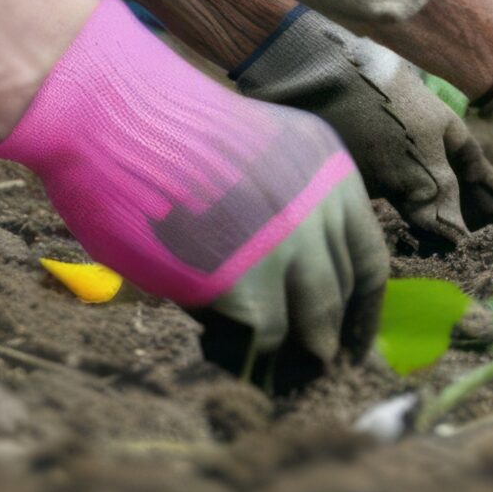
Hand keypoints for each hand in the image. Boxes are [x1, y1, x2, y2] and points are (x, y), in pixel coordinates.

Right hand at [0, 0, 387, 378]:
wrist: (122, 119)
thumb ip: (285, 201)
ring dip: (293, 356)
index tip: (352, 339)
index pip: (369, 255)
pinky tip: (222, 351)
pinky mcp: (248, 283)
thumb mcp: (258, 152)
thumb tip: (292, 269)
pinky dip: (249, 357)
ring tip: (271, 372)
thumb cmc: (167, 131)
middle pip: (343, 293)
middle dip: (329, 337)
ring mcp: (290, 246)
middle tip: (310, 367)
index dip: (362, 305)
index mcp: (331, 171)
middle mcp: (323, 207)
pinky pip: (265, 339)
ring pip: (312, 324)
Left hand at [231, 7, 492, 249]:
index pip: (479, 173)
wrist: (317, 83)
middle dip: (470, 217)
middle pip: (454, 187)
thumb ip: (439, 198)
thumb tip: (456, 236)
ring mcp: (393, 158)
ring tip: (447, 256)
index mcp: (448, 135)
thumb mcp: (418, 160)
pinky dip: (405, 222)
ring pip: (422, 198)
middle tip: (485, 250)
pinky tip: (408, 241)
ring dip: (435, 224)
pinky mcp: (361, 171)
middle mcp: (424, 147)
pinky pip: (393, 202)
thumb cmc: (379, 118)